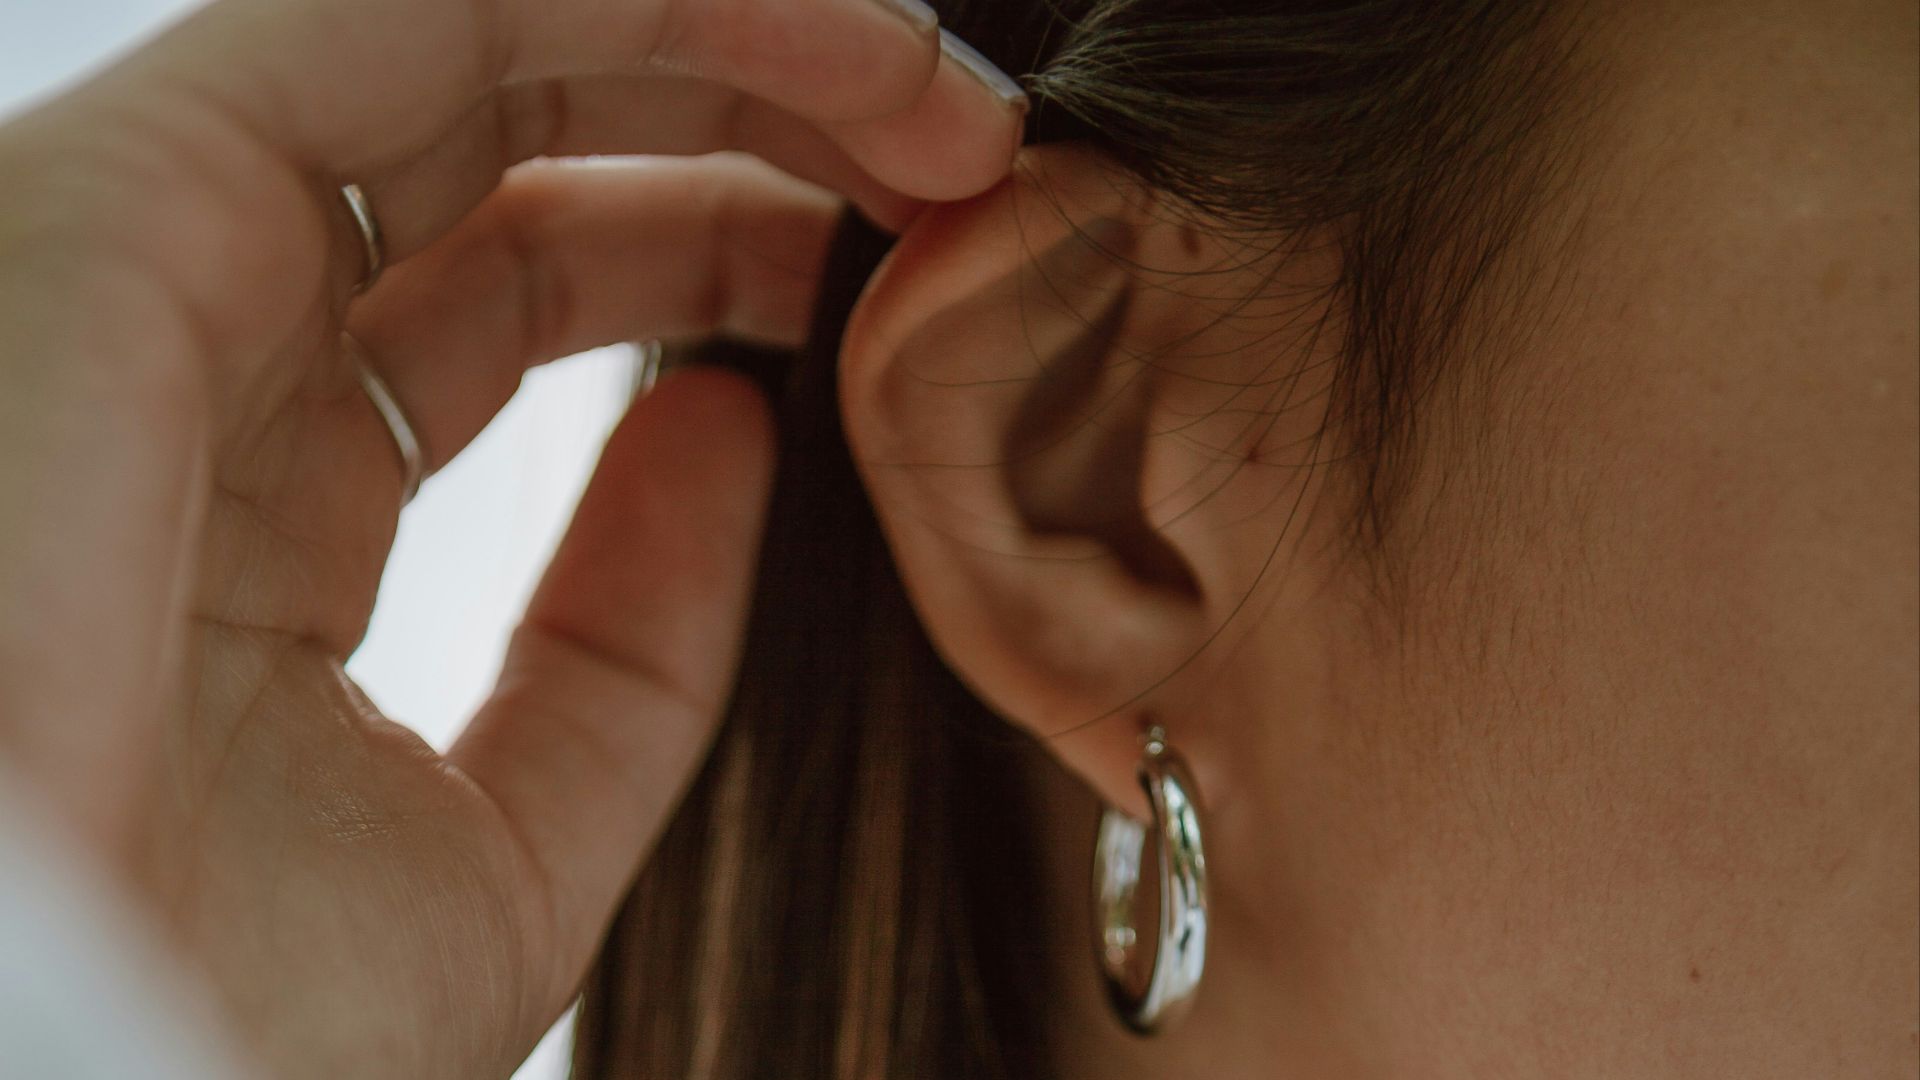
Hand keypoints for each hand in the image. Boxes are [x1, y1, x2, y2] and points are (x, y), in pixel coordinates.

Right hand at [0, 0, 1023, 1073]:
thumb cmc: (229, 1018)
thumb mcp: (508, 839)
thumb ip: (626, 644)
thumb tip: (726, 428)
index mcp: (268, 495)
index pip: (510, 288)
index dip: (719, 252)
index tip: (904, 279)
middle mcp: (201, 350)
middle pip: (505, 145)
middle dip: (750, 122)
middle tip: (962, 166)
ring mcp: (146, 260)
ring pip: (465, 39)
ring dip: (736, 40)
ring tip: (943, 110)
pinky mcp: (118, 197)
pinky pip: (401, 7)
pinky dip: (654, 5)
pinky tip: (846, 53)